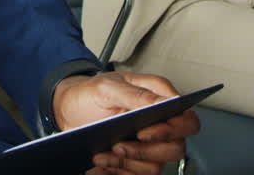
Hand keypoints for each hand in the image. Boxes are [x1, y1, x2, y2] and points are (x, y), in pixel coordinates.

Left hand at [53, 72, 196, 174]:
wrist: (66, 110)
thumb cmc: (89, 93)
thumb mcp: (107, 87)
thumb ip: (136, 95)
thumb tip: (164, 103)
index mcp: (158, 99)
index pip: (187, 120)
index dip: (172, 130)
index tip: (144, 133)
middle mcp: (158, 124)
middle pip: (175, 149)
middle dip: (145, 151)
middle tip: (119, 145)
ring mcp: (148, 145)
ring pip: (156, 166)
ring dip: (128, 163)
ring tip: (105, 153)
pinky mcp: (135, 161)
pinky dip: (119, 172)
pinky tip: (102, 162)